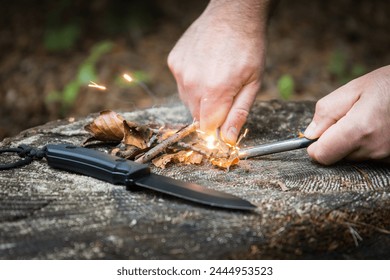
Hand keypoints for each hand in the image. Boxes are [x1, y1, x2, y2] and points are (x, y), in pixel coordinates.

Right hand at [168, 0, 269, 143]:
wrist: (233, 14)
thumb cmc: (249, 47)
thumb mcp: (253, 84)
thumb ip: (238, 114)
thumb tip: (227, 140)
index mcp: (215, 92)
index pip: (206, 129)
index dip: (216, 128)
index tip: (224, 119)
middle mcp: (192, 84)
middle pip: (196, 116)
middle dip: (210, 112)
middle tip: (225, 93)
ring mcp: (180, 72)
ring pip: (187, 100)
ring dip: (200, 97)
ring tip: (215, 77)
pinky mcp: (174, 62)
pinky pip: (181, 83)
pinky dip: (191, 81)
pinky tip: (204, 66)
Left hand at [304, 65, 389, 164]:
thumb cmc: (388, 85)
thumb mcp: (353, 89)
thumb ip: (326, 112)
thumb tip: (310, 134)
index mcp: (359, 130)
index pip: (322, 155)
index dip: (315, 146)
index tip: (319, 134)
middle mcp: (373, 148)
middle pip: (336, 156)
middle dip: (335, 140)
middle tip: (349, 118)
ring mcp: (385, 156)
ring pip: (352, 156)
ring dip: (352, 142)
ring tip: (367, 120)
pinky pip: (368, 156)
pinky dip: (366, 144)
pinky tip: (377, 127)